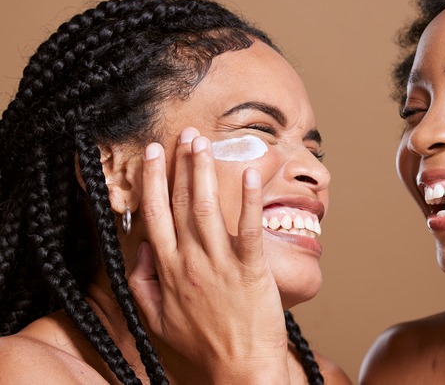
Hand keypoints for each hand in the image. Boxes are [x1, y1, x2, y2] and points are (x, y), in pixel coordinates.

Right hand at [128, 127, 289, 383]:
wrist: (239, 367)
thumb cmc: (202, 343)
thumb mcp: (156, 319)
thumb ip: (142, 283)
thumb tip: (140, 250)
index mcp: (167, 269)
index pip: (155, 215)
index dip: (153, 181)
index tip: (153, 153)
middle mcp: (190, 261)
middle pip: (182, 204)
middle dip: (181, 165)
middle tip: (185, 135)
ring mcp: (221, 263)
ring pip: (208, 209)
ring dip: (204, 173)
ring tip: (204, 143)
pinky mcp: (251, 269)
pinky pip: (249, 229)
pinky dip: (248, 201)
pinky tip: (248, 174)